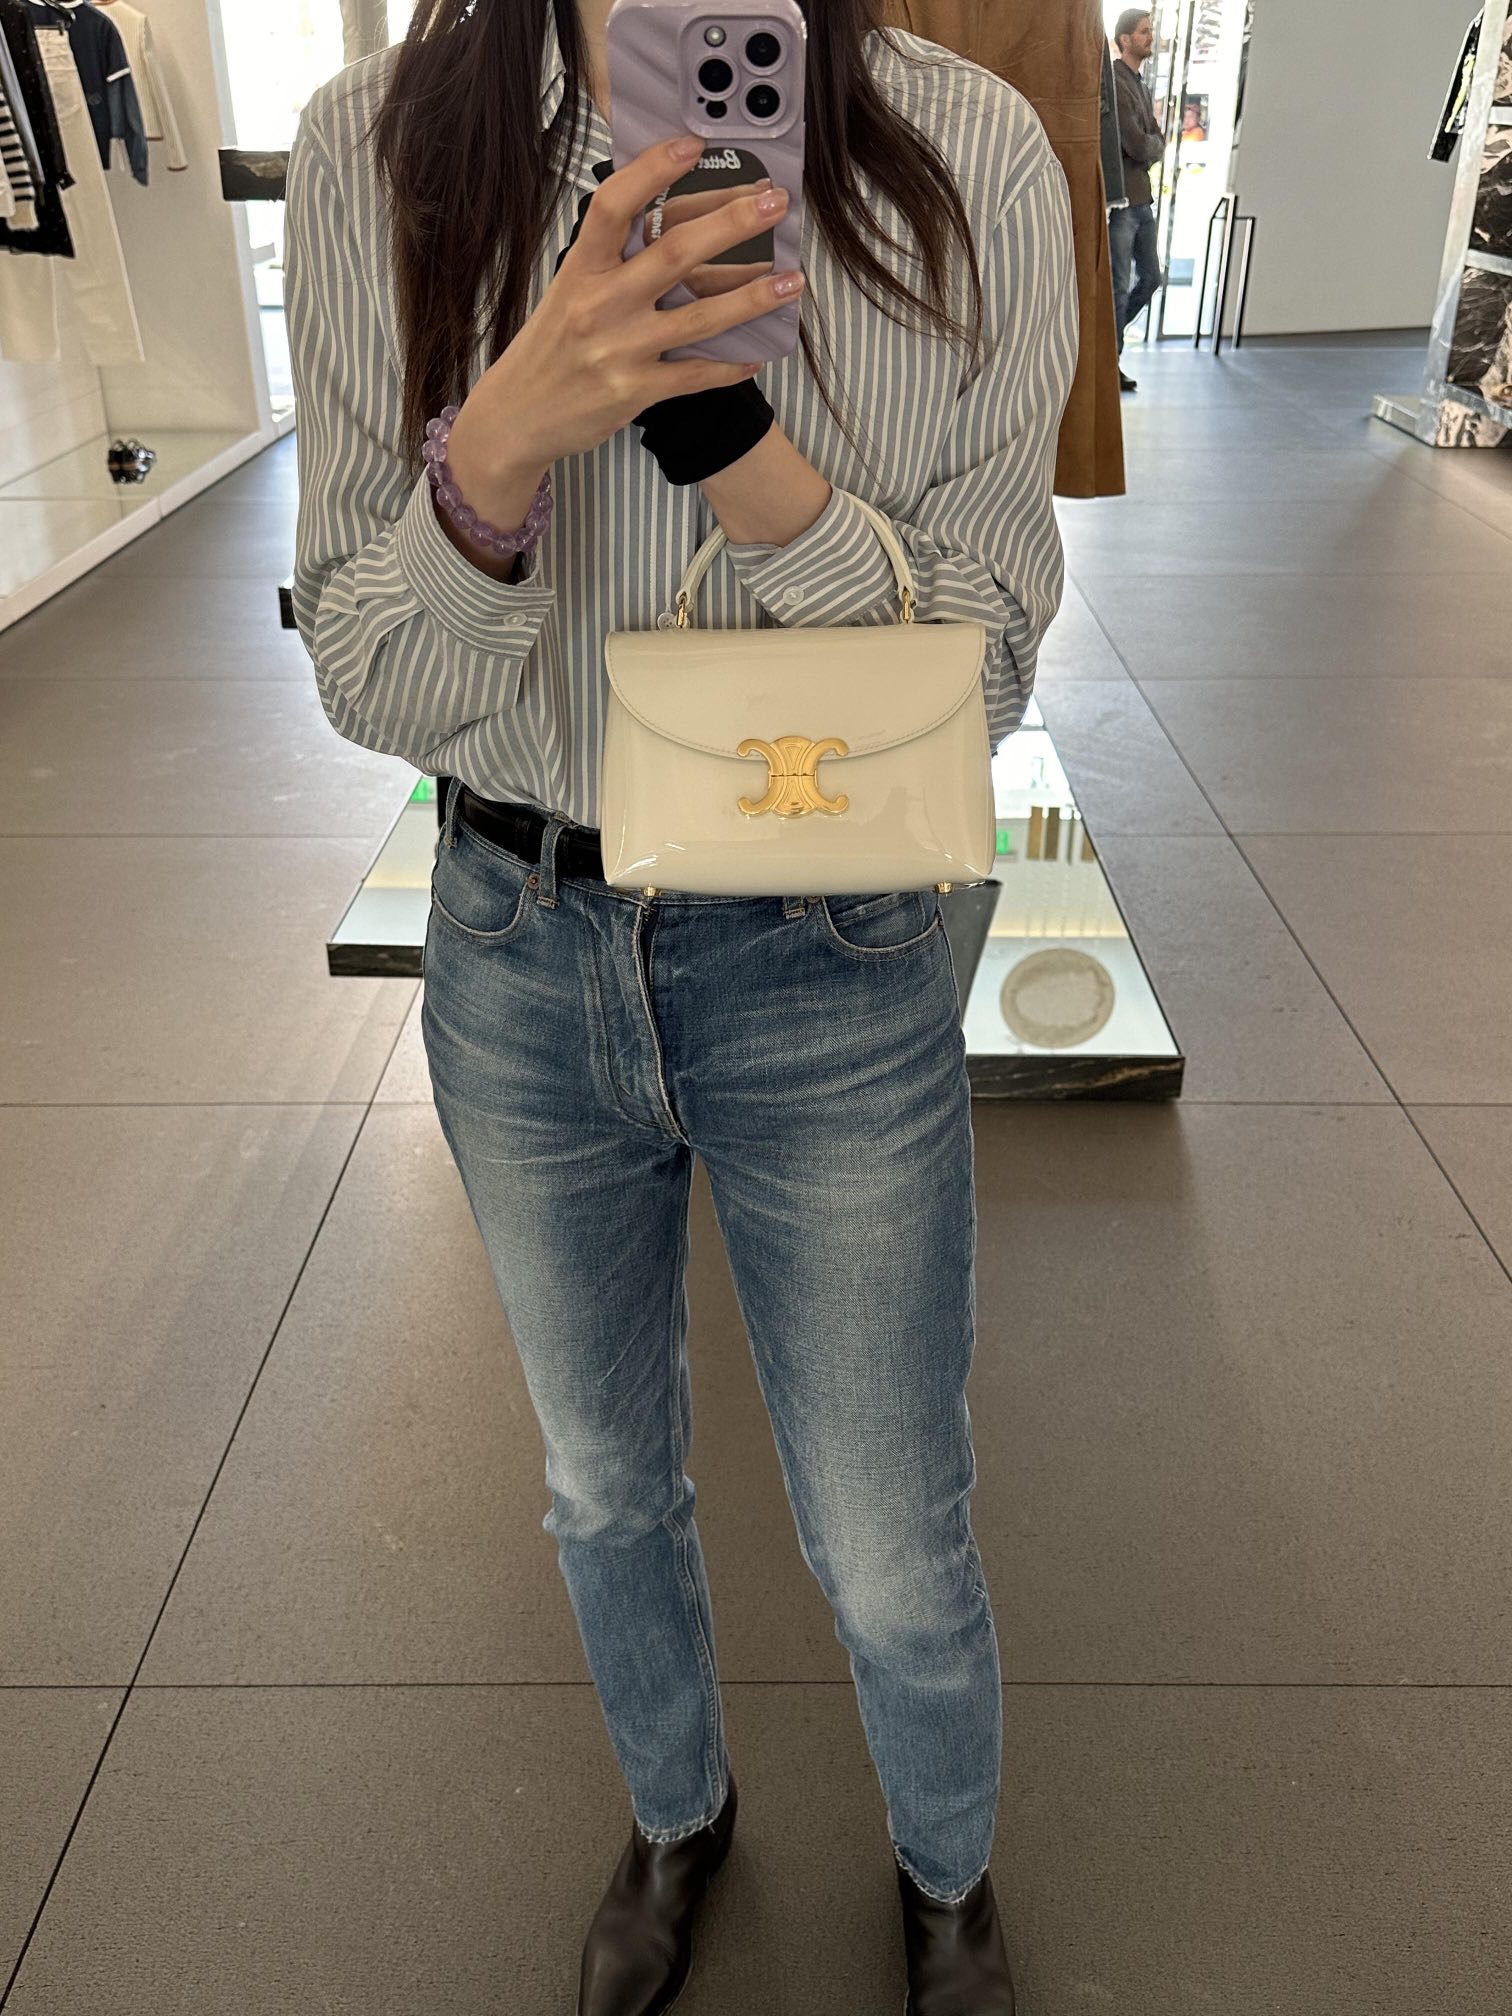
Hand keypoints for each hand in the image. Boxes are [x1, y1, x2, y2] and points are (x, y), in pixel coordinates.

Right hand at [447, 137, 801, 520]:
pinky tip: (758, 356)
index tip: (693, 146)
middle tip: (773, 203)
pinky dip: (730, 367)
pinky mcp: (633, 392)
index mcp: (580, 269)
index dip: (654, 170)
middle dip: (731, 224)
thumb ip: (610, 259)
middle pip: (674, 253)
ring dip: (752, 298)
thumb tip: (667, 220)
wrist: (516, 417)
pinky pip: (695, 376)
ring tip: (792, 281)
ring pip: (700, 318)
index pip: (615, 205)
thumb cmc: (550, 348)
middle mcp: (600, 304)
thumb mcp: (568, 291)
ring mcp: (619, 350)